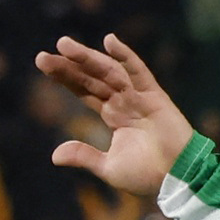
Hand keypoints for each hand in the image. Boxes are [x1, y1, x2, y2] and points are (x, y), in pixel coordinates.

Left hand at [36, 34, 196, 198]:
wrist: (177, 179)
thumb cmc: (147, 176)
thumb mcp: (108, 167)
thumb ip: (84, 156)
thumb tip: (54, 156)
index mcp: (113, 115)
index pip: (84, 90)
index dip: (65, 77)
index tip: (43, 63)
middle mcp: (123, 101)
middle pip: (91, 78)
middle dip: (68, 65)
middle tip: (43, 56)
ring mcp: (138, 96)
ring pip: (108, 71)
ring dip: (87, 57)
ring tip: (64, 45)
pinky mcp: (154, 95)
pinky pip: (138, 71)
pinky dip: (125, 56)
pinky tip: (109, 41)